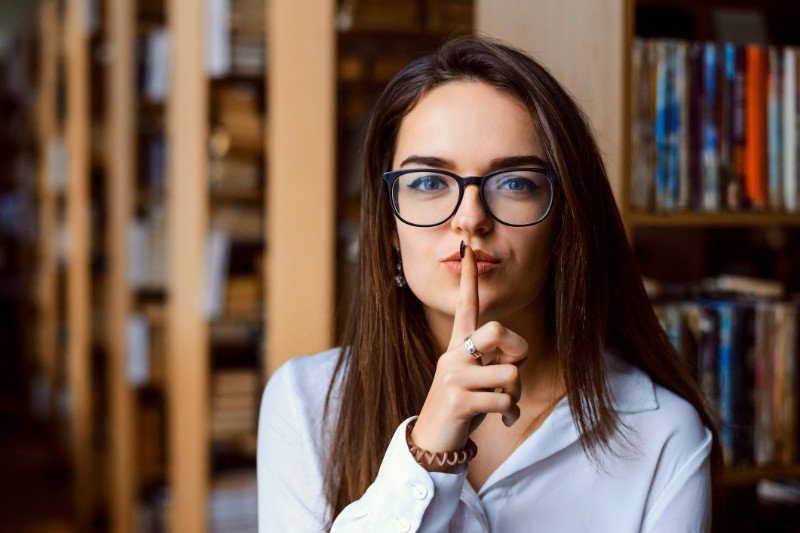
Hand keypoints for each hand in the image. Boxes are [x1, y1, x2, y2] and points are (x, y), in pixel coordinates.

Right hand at [410, 243, 527, 470]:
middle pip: (499, 330)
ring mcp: (453, 376)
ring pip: (510, 372)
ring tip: (503, 404)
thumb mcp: (478, 377)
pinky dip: (510, 413)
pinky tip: (502, 420)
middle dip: (519, 349)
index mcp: (458, 344)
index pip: (466, 304)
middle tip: (512, 368)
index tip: (467, 247)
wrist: (434, 440)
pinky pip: (504, 400)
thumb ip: (496, 360)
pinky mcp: (458, 400)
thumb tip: (517, 357)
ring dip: (515, 394)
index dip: (469, 277)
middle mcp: (453, 354)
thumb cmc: (464, 404)